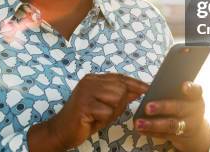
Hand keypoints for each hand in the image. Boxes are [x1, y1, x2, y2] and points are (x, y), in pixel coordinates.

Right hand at [30, 73, 148, 150]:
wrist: (61, 131)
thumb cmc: (84, 119)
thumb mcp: (105, 107)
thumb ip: (120, 97)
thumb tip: (138, 91)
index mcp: (94, 79)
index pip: (120, 77)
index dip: (135, 83)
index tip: (148, 88)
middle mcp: (90, 81)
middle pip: (121, 88)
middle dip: (119, 104)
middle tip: (104, 114)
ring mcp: (86, 91)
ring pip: (116, 99)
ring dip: (111, 112)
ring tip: (98, 117)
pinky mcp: (84, 104)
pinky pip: (107, 112)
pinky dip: (103, 119)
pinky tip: (92, 120)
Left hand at [134, 81, 209, 151]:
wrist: (194, 130)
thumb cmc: (184, 106)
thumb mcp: (186, 99)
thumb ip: (174, 91)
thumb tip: (152, 88)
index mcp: (196, 98)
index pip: (196, 91)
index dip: (191, 89)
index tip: (184, 86)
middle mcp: (194, 112)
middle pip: (179, 108)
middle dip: (163, 107)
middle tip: (148, 107)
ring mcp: (187, 126)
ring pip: (170, 125)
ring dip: (153, 124)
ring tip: (139, 122)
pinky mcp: (179, 137)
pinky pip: (163, 135)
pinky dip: (151, 132)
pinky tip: (140, 129)